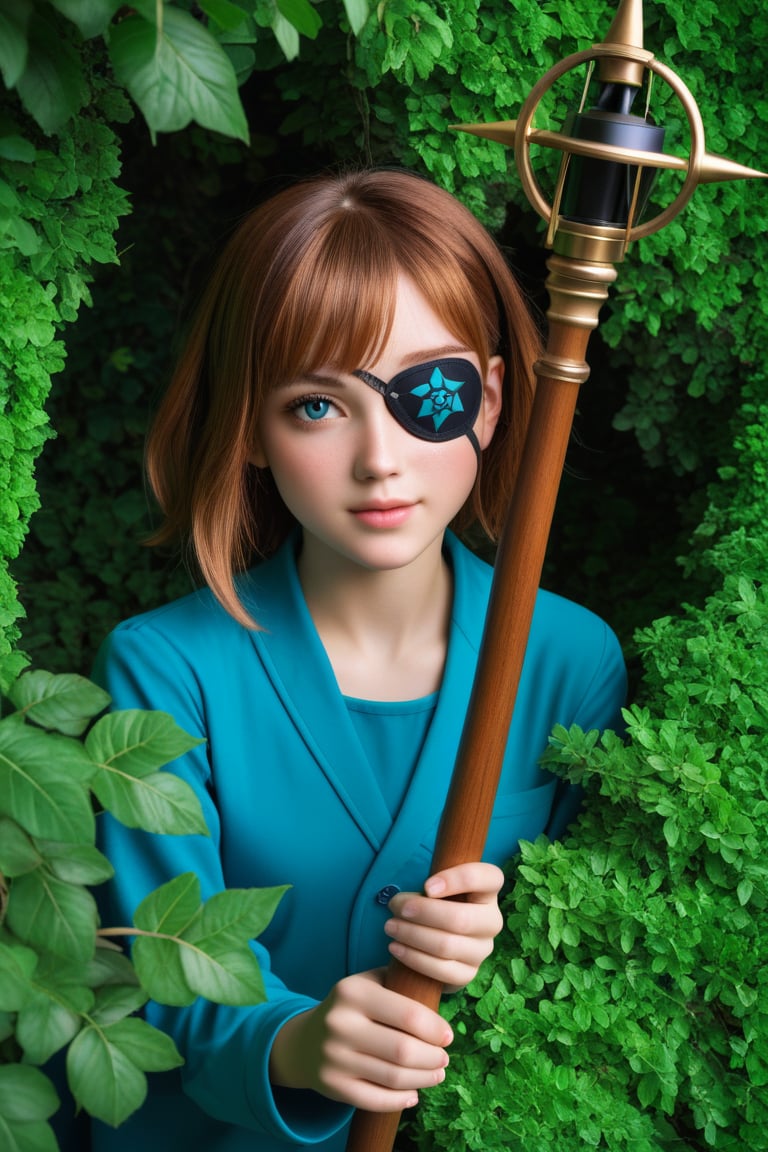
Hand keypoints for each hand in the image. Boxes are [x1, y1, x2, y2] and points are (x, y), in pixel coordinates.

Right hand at [269, 969, 452, 1111]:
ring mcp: (334, 1057)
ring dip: (424, 1079)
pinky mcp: (333, 1086)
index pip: (409, 1014)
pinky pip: (376, 1100)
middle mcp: (340, 1024)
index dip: (436, 1029)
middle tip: (444, 1058)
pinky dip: (401, 1100)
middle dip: (433, 1057)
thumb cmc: (351, 1008)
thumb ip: (400, 982)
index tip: (447, 1036)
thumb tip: (439, 990)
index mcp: (353, 992)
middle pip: (404, 1050)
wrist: (305, 1040)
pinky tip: (413, 1093)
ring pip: (393, 1077)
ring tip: (437, 1074)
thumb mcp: (368, 982)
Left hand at [384, 862, 503, 989]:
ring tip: (390, 926)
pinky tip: (395, 948)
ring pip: (447, 945)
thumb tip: (402, 903)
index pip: (489, 878)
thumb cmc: (435, 905)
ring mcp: (482, 950)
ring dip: (412, 935)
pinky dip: (414, 958)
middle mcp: (491, 922)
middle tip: (395, 907)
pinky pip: (441, 970)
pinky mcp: (469, 974)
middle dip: (422, 912)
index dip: (459, 879)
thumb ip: (429, 888)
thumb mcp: (437, 888)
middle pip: (460, 919)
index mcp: (487, 892)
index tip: (427, 886)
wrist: (435, 942)